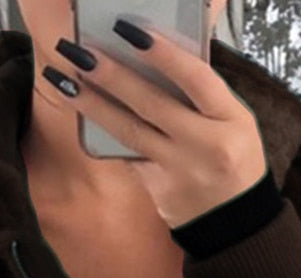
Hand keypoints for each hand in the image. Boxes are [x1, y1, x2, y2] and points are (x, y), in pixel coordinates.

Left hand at [48, 22, 268, 228]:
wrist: (235, 222)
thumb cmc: (233, 161)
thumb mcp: (235, 121)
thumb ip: (202, 94)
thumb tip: (156, 58)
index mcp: (230, 120)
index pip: (195, 79)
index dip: (163, 54)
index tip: (132, 33)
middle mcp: (205, 146)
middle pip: (152, 104)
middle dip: (112, 75)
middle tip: (80, 52)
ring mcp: (179, 171)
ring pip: (130, 132)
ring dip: (93, 105)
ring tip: (65, 82)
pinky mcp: (158, 190)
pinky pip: (127, 156)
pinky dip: (104, 135)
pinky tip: (81, 116)